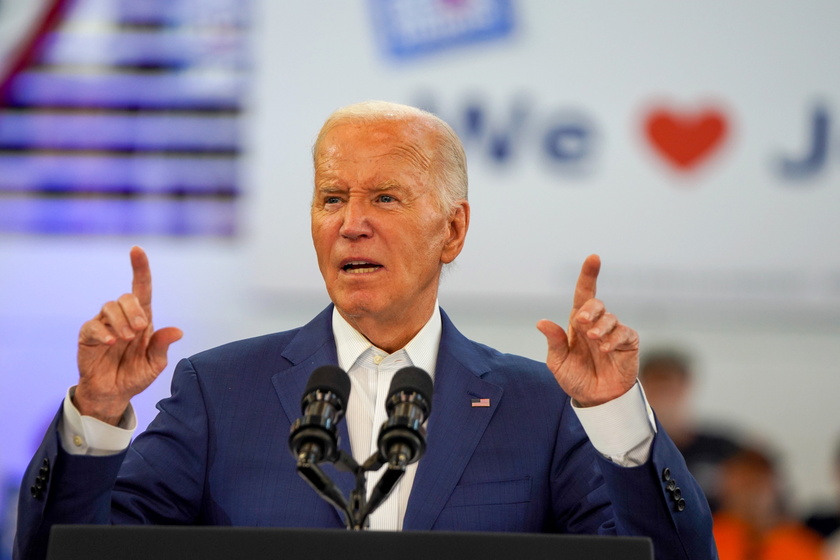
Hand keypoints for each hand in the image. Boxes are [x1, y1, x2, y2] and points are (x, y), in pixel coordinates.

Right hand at [74, 246, 182, 424]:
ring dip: (121, 321)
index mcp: (142, 319)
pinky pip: (92, 326)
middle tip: (139, 330)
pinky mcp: (87, 336)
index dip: (140, 269)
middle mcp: (122, 317)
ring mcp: (104, 325)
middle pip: (125, 297)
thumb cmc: (136, 375)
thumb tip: (178, 331)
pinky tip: (111, 342)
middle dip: (134, 311)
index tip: (136, 250)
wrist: (114, 393)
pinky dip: (103, 332)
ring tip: (126, 340)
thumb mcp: (155, 364)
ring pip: (109, 307)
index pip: (142, 289)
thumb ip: (162, 346)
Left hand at [536, 255, 638, 406]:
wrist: (595, 399)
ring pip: (610, 318)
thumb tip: (542, 322)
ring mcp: (613, 332)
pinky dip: (614, 339)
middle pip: (596, 303)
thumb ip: (553, 342)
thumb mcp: (558, 362)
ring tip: (594, 341)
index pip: (583, 294)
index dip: (588, 275)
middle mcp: (596, 324)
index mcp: (578, 323)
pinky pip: (624, 333)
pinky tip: (605, 349)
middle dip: (590, 309)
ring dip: (601, 327)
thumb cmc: (575, 378)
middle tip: (582, 322)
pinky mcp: (628, 343)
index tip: (593, 257)